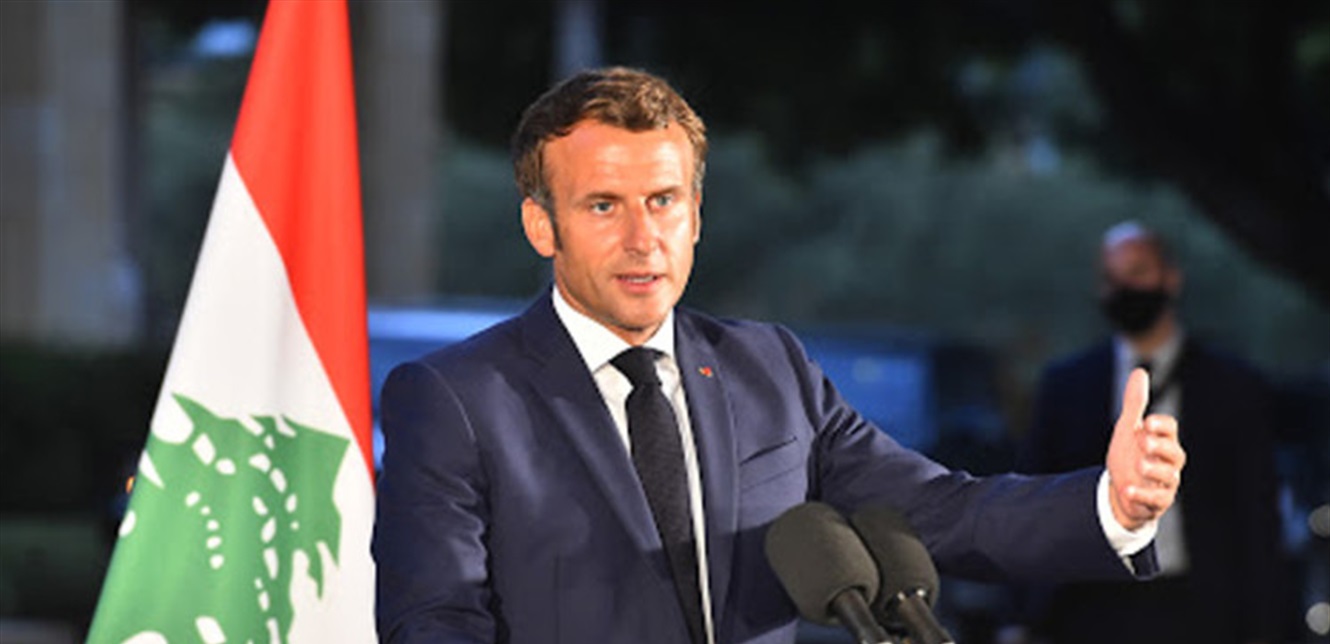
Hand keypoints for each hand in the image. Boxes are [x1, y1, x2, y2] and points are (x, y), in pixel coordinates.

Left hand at [1105, 367, 1186, 529]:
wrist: (1120, 490)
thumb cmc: (1129, 455)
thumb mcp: (1128, 428)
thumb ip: (1135, 403)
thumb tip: (1140, 371)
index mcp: (1163, 441)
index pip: (1171, 429)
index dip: (1162, 426)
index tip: (1147, 422)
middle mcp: (1168, 462)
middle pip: (1175, 453)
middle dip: (1161, 447)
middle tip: (1144, 441)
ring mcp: (1164, 483)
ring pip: (1170, 477)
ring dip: (1154, 470)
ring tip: (1139, 465)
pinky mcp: (1157, 502)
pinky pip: (1156, 500)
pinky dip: (1142, 495)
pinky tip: (1126, 490)